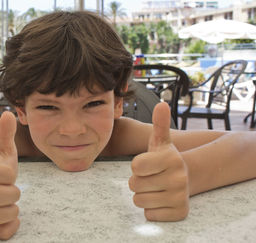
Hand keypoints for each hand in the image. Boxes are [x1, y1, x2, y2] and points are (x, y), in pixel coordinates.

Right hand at [0, 112, 19, 239]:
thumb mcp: (4, 151)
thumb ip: (5, 134)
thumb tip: (8, 113)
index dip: (4, 172)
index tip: (7, 172)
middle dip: (10, 193)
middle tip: (11, 191)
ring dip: (11, 211)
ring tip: (12, 204)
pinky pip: (0, 233)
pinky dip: (10, 227)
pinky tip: (13, 218)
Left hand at [129, 102, 188, 220]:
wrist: (185, 178)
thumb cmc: (164, 159)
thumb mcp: (160, 141)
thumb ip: (159, 124)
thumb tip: (161, 104)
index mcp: (171, 158)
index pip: (135, 166)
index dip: (136, 166)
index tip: (147, 164)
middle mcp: (179, 178)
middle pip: (134, 185)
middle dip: (138, 181)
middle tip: (151, 177)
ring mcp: (180, 197)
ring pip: (139, 201)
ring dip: (143, 195)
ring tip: (155, 187)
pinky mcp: (179, 213)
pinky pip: (148, 215)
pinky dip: (151, 209)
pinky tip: (161, 199)